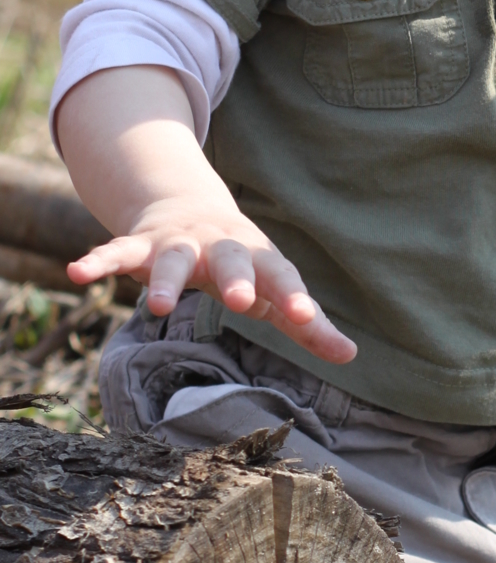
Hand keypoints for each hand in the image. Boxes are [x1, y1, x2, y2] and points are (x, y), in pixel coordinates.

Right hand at [70, 197, 357, 363]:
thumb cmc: (242, 264)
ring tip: (153, 307)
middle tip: (242, 301)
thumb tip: (351, 355)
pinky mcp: (140, 244)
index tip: (308, 318)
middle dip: (235, 277)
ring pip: (170, 258)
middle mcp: (219, 246)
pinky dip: (98, 260)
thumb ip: (308, 324)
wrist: (189, 207)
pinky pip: (116, 250)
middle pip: (229, 258)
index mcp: (257, 258)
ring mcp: (178, 243)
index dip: (295, 297)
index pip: (281, 276)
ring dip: (164, 279)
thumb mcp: (274, 289)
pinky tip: (77, 273)